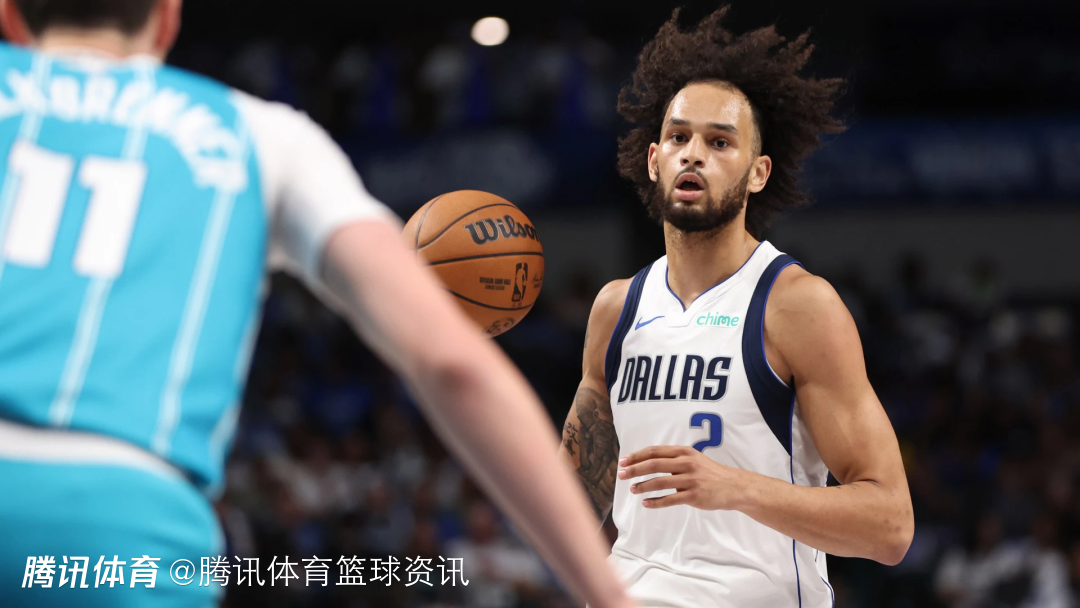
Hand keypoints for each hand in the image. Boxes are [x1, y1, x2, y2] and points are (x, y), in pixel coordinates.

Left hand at [618, 445, 750, 509]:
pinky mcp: (694, 496)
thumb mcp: (692, 458)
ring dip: (643, 486)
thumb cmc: (709, 473)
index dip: (636, 456)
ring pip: (660, 482)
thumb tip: (646, 462)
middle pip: (654, 464)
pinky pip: (670, 499)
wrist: (733, 486)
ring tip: (632, 490)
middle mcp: (686, 463)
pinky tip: (646, 503)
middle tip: (621, 475)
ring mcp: (690, 480)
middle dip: (634, 470)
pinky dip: (655, 501)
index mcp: (683, 452)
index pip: (654, 451)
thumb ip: (673, 459)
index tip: (623, 461)